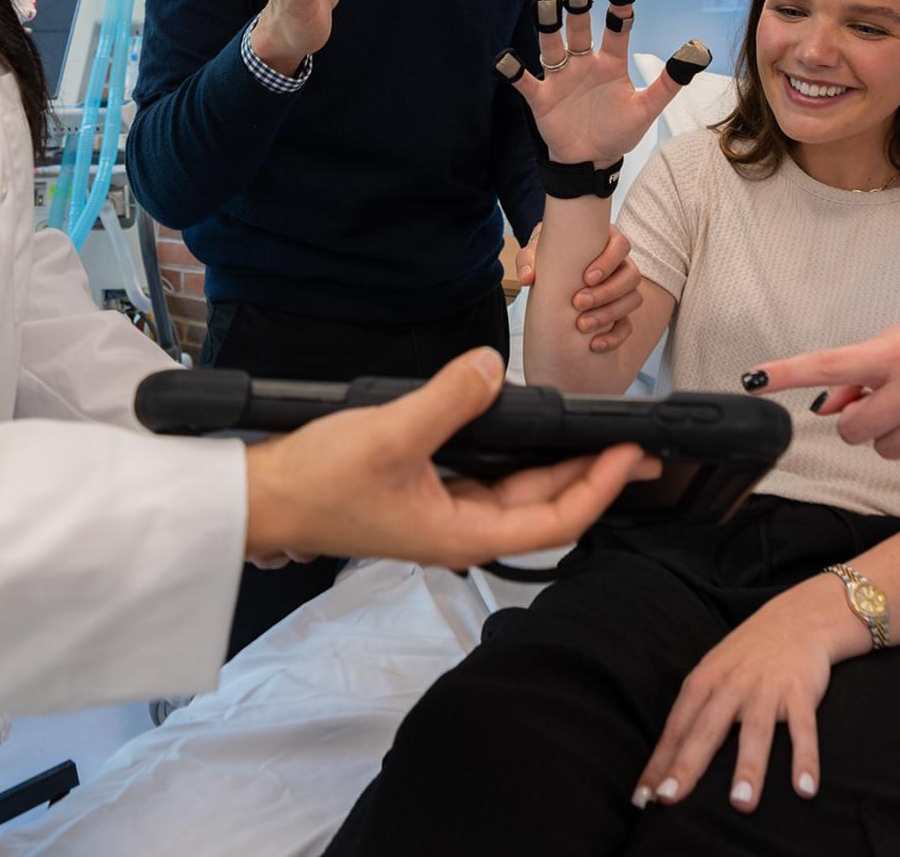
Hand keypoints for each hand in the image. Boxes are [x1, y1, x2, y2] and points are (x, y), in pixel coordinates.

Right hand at [242, 346, 657, 569]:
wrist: (262, 498)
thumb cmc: (318, 480)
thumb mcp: (390, 432)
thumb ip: (448, 400)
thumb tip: (490, 367)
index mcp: (463, 533)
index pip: (557, 519)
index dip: (601, 487)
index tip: (632, 454)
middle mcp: (461, 529)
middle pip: (546, 506)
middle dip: (594, 475)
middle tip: (637, 444)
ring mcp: (444, 512)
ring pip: (520, 491)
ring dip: (560, 465)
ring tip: (598, 436)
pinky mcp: (427, 492)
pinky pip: (490, 476)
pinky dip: (519, 455)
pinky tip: (529, 431)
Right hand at [497, 0, 708, 168]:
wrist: (592, 162)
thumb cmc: (619, 131)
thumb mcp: (647, 108)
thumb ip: (669, 81)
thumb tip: (699, 52)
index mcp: (611, 62)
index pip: (617, 27)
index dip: (620, 4)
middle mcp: (584, 62)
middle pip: (579, 28)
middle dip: (577, 8)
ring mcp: (561, 78)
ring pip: (551, 45)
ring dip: (547, 26)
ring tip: (544, 6)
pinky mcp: (541, 97)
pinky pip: (524, 80)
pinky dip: (514, 70)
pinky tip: (508, 60)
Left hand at [516, 222, 643, 352]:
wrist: (549, 275)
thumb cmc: (546, 256)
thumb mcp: (534, 254)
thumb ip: (528, 260)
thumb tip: (528, 278)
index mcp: (605, 242)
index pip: (621, 245)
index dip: (609, 261)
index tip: (587, 277)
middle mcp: (620, 264)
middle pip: (631, 275)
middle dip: (607, 292)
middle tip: (578, 302)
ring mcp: (623, 289)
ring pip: (633, 299)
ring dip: (610, 313)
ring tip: (583, 324)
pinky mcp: (621, 312)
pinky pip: (627, 325)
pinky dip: (614, 337)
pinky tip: (595, 344)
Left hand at [633, 577, 853, 812]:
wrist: (797, 617)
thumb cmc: (748, 655)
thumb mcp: (714, 673)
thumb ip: (696, 713)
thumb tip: (669, 762)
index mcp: (705, 681)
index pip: (676, 727)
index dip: (659, 762)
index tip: (642, 799)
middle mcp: (732, 684)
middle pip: (707, 729)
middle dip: (688, 765)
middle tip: (671, 800)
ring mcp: (767, 688)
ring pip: (756, 731)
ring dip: (748, 768)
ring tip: (741, 805)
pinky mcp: (800, 691)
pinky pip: (803, 729)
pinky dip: (805, 758)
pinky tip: (804, 789)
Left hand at [745, 304, 899, 461]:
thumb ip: (866, 369)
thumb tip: (830, 404)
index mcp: (895, 351)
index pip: (829, 365)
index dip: (787, 374)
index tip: (753, 380)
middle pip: (851, 430)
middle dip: (858, 421)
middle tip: (881, 402)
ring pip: (884, 450)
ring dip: (892, 433)